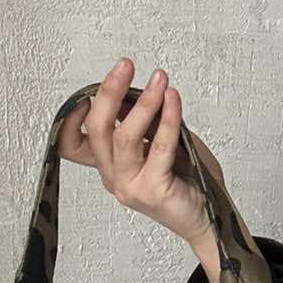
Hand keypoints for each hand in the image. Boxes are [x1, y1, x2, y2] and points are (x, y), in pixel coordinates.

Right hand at [56, 57, 226, 245]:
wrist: (211, 217)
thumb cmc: (187, 179)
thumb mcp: (159, 142)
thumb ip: (144, 122)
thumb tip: (133, 90)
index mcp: (109, 166)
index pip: (71, 145)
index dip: (71, 118)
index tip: (88, 91)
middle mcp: (113, 178)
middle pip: (97, 129)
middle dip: (109, 91)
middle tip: (126, 65)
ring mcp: (130, 187)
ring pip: (125, 136)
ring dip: (143, 102)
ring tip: (159, 79)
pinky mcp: (152, 191)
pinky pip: (159, 146)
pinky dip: (168, 118)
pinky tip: (173, 99)